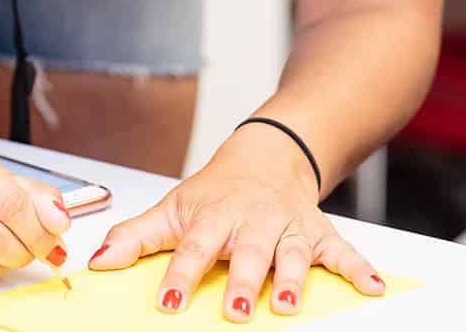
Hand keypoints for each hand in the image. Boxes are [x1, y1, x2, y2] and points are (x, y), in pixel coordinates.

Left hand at [88, 125, 385, 320]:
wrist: (262, 156)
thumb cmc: (213, 192)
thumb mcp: (173, 209)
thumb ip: (135, 237)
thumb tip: (95, 262)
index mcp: (212, 217)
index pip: (193, 248)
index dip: (179, 275)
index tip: (168, 301)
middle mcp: (251, 221)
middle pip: (246, 253)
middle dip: (242, 282)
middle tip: (236, 312)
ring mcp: (287, 227)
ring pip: (291, 254)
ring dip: (292, 279)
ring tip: (288, 305)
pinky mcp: (317, 232)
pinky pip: (342, 251)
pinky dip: (359, 267)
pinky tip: (373, 286)